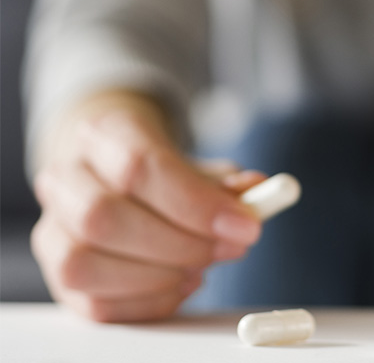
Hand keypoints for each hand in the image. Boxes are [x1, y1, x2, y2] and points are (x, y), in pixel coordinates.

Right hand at [30, 91, 265, 321]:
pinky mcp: (58, 277)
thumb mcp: (200, 167)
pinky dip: (150, 302)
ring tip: (202, 266)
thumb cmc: (165, 175)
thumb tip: (256, 193)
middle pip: (105, 216)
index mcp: (104, 134)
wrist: (116, 177)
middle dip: (181, 243)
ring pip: (86, 264)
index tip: (246, 225)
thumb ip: (230, 184)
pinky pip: (95, 304)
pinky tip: (181, 283)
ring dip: (159, 276)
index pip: (139, 165)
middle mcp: (65, 177)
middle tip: (232, 248)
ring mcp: (51, 229)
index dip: (196, 203)